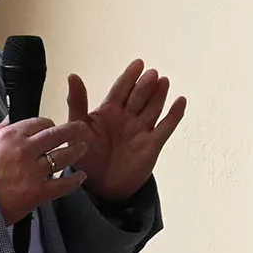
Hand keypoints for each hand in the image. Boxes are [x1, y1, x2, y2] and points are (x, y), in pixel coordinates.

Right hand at [0, 116, 88, 225]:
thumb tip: (9, 119)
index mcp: (9, 135)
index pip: (38, 123)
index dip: (47, 124)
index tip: (50, 128)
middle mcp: (25, 149)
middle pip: (57, 135)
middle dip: (71, 130)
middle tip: (80, 129)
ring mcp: (34, 171)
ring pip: (63, 156)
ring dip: (76, 151)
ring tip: (83, 149)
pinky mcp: (38, 192)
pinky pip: (63, 185)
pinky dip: (75, 181)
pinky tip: (81, 177)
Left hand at [69, 59, 187, 201]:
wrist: (100, 188)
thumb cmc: (86, 157)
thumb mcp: (78, 129)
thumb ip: (77, 103)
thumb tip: (72, 75)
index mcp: (108, 111)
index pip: (120, 89)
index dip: (129, 77)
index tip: (138, 64)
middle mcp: (127, 117)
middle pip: (139, 96)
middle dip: (145, 85)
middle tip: (151, 74)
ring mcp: (141, 129)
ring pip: (153, 108)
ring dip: (159, 95)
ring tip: (163, 81)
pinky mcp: (152, 144)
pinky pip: (166, 127)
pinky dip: (174, 115)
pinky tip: (180, 101)